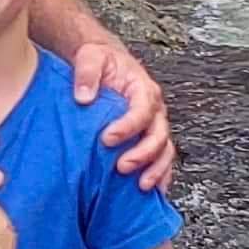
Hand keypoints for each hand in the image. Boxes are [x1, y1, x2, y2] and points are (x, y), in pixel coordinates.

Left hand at [69, 32, 175, 192]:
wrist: (104, 64)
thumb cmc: (99, 60)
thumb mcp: (90, 57)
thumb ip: (86, 73)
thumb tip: (83, 97)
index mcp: (143, 89)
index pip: (142, 110)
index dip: (128, 126)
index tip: (107, 139)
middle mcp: (154, 109)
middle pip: (159, 134)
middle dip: (143, 154)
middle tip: (121, 167)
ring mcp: (154, 125)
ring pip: (165, 150)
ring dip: (156, 169)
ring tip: (141, 186)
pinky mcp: (148, 138)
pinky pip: (161, 159)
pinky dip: (160, 175)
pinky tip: (152, 192)